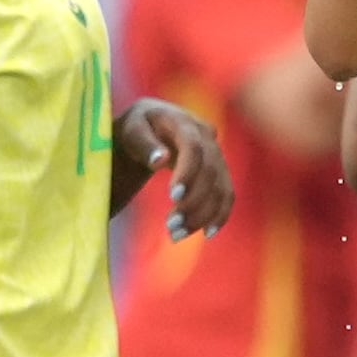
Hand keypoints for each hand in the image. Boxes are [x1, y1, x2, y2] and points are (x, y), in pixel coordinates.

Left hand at [124, 97, 231, 238]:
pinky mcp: (220, 171)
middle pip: (210, 172)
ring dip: (202, 215)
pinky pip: (226, 195)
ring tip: (176, 235)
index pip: (193, 147)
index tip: (172, 197)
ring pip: (220, 187)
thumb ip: (143, 142)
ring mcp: (216, 154)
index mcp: (182, 122)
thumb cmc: (135, 130)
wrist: (150, 128)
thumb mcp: (129, 130)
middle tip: (170, 227)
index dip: (187, 172)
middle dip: (193, 202)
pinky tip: (206, 233)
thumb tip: (160, 160)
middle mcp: (206, 136)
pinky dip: (220, 215)